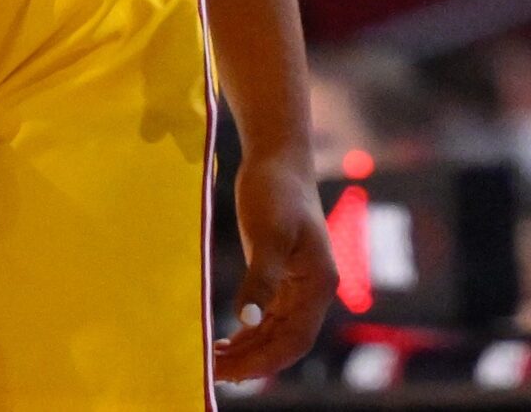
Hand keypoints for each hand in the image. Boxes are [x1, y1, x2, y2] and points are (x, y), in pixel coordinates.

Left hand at [213, 146, 332, 381]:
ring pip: (275, 333)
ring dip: (248, 350)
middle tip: (210, 372)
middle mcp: (314, 290)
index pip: (295, 340)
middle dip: (251, 361)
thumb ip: (261, 278)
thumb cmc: (276, 189)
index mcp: (319, 283)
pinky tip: (224, 341)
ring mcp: (299, 284)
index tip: (230, 373)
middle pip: (285, 342)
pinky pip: (268, 317)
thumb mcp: (268, 233)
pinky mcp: (282, 276)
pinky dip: (248, 333)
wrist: (277, 157)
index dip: (264, 362)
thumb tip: (249, 320)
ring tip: (212, 361)